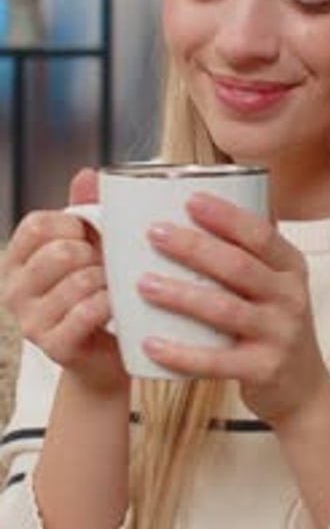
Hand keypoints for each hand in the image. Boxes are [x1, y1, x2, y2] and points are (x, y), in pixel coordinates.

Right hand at [1, 168, 127, 394]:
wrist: (106, 353)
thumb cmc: (95, 291)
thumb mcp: (89, 245)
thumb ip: (85, 209)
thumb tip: (88, 174)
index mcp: (16, 260)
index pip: (37, 225)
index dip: (72, 225)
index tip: (88, 237)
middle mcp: (14, 291)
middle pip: (59, 252)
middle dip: (94, 255)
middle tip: (105, 266)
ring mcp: (30, 322)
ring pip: (78, 281)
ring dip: (107, 281)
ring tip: (113, 286)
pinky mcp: (54, 347)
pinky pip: (87, 312)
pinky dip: (109, 303)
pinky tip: (115, 305)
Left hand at [138, 192, 329, 428]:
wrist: (303, 388)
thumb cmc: (274, 325)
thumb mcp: (276, 284)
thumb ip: (248, 252)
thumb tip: (197, 206)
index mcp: (291, 268)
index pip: (261, 235)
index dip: (226, 216)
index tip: (190, 199)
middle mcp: (290, 297)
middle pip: (238, 266)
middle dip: (194, 247)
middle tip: (155, 233)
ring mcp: (279, 334)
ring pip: (225, 310)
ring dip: (181, 295)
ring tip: (144, 283)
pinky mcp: (264, 370)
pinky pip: (217, 362)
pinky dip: (181, 354)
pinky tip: (151, 343)